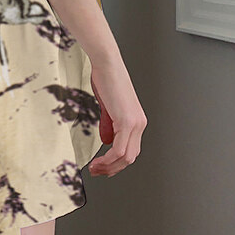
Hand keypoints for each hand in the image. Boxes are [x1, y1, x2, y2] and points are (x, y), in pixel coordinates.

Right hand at [87, 58, 146, 177]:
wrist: (108, 64)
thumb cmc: (107, 79)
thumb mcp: (107, 107)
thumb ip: (109, 125)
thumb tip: (106, 141)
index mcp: (137, 121)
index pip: (130, 150)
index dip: (117, 162)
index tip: (102, 166)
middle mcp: (139, 124)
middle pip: (130, 157)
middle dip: (112, 168)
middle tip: (97, 171)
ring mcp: (135, 123)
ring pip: (126, 156)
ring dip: (109, 166)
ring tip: (95, 168)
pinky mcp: (126, 120)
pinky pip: (119, 148)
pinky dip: (108, 158)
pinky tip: (98, 160)